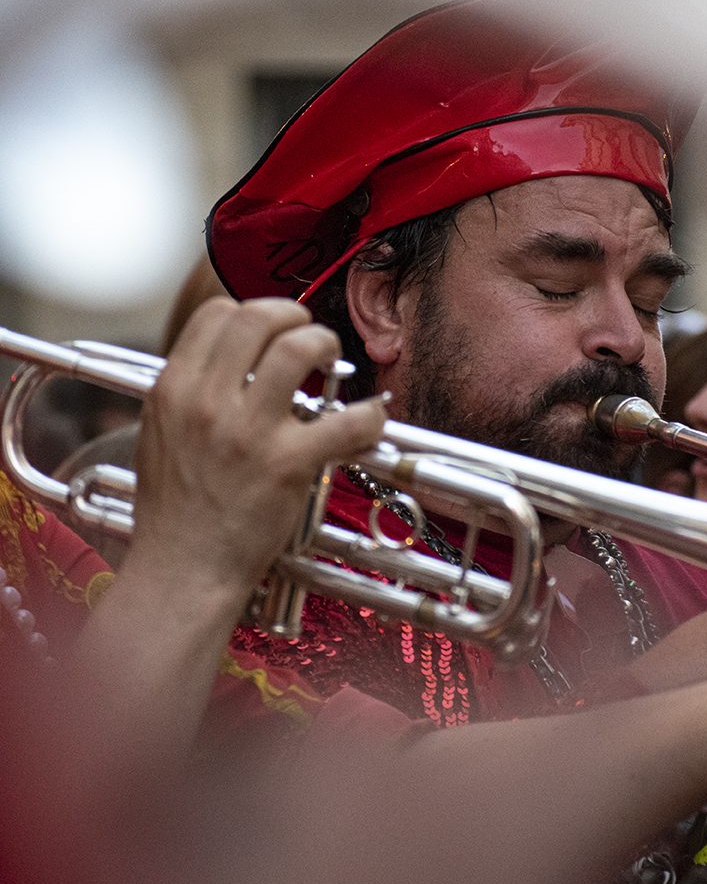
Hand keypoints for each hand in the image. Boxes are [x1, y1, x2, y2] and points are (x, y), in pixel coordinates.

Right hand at [131, 297, 386, 609]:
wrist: (182, 573)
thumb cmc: (174, 514)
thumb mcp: (159, 436)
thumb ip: (190, 394)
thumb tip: (226, 362)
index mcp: (173, 390)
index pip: (216, 313)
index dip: (251, 311)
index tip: (271, 329)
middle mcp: (207, 402)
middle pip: (258, 318)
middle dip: (294, 315)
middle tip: (309, 335)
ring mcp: (248, 432)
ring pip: (299, 348)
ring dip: (325, 344)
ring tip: (331, 361)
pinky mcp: (287, 464)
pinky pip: (346, 420)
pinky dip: (369, 415)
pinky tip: (368, 420)